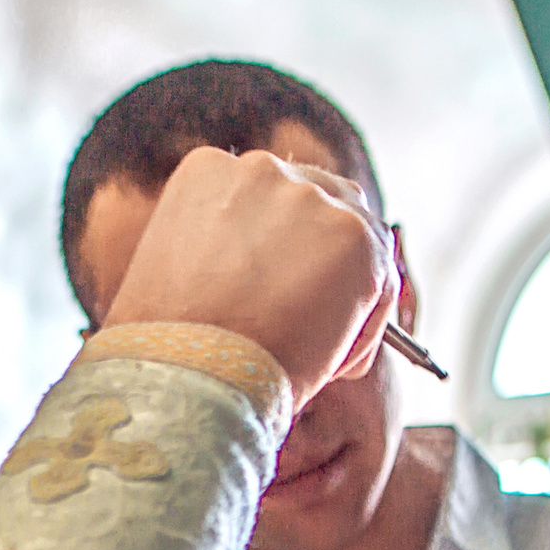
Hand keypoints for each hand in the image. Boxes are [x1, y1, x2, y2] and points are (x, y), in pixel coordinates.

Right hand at [102, 147, 395, 404]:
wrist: (186, 379)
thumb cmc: (168, 352)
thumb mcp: (173, 277)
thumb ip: (217, 252)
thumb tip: (264, 274)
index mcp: (208, 172)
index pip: (269, 194)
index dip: (278, 248)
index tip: (274, 292)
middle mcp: (261, 169)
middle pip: (320, 201)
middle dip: (321, 257)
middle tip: (309, 318)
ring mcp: (311, 197)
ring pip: (358, 239)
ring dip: (347, 291)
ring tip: (316, 351)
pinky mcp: (354, 235)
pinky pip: (380, 278)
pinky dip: (365, 325)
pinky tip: (331, 364)